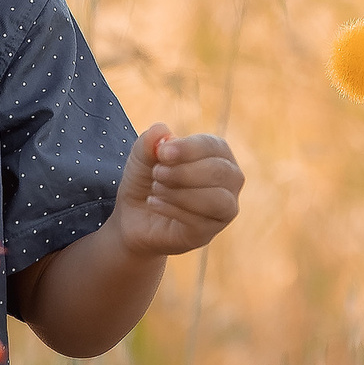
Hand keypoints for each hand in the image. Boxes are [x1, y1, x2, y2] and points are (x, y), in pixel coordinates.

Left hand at [111, 126, 243, 259]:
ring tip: (155, 188)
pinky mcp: (208, 233)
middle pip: (220, 173)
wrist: (133, 216)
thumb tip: (161, 131)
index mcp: (218, 154)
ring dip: (181, 193)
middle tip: (156, 173)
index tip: (162, 152)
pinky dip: (172, 209)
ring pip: (218, 200)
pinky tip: (153, 203)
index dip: (189, 148)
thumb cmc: (146, 180)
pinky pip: (200, 222)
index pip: (215, 147)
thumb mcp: (142, 156)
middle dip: (184, 172)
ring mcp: (223, 209)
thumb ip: (150, 141)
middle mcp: (229, 180)